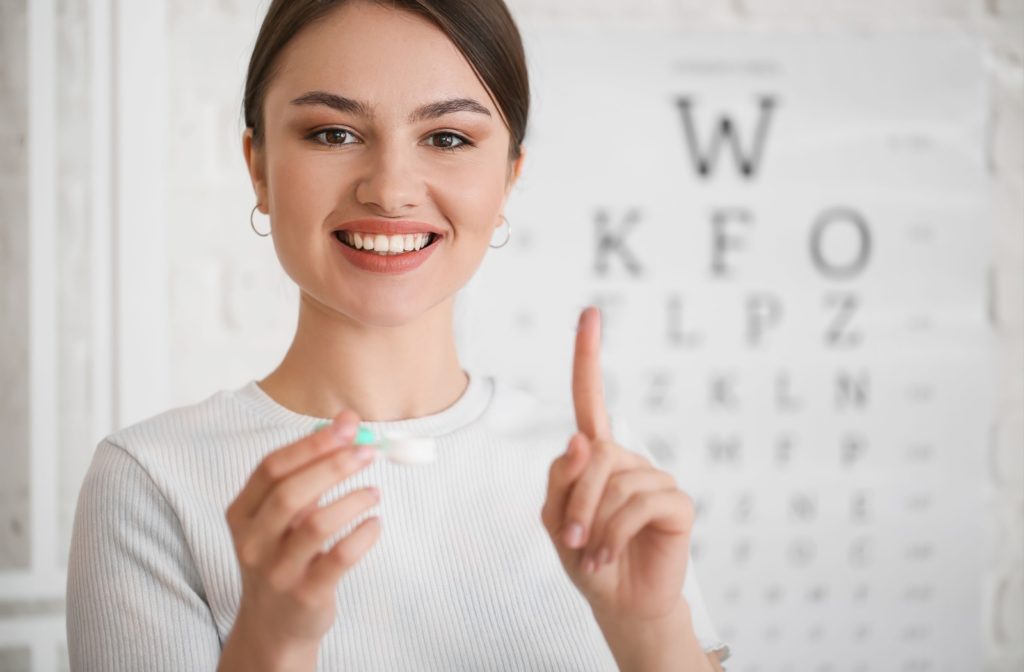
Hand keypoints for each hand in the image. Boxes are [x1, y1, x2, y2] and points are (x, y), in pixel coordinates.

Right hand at [224, 410, 380, 653]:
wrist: (274, 625)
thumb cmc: (284, 555)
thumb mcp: (282, 516)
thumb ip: (310, 470)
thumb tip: (348, 421)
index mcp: (242, 514)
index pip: (271, 467)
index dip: (311, 443)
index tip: (347, 426)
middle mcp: (254, 542)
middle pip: (290, 492)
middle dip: (333, 465)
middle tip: (368, 452)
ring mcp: (278, 571)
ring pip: (315, 525)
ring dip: (352, 500)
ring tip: (374, 492)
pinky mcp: (306, 595)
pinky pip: (339, 559)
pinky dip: (362, 535)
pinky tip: (374, 525)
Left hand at [540, 306, 693, 620]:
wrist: (619, 603)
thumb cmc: (586, 557)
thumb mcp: (556, 520)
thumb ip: (561, 479)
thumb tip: (582, 439)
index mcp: (596, 456)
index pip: (590, 398)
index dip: (588, 356)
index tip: (590, 312)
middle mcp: (627, 459)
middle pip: (593, 455)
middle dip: (575, 502)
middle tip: (571, 541)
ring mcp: (655, 478)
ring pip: (614, 483)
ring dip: (593, 525)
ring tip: (592, 555)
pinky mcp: (677, 503)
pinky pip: (639, 504)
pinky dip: (615, 534)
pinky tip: (609, 557)